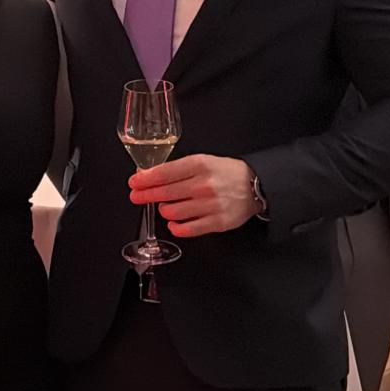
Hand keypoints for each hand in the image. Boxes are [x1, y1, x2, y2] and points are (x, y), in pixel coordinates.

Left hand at [129, 154, 259, 236]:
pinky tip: (173, 223)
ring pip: (172, 212)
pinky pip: (187, 230)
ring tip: (165, 207)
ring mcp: (210, 205)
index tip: (134, 182)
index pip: (164, 173)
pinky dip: (176, 227)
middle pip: (165, 193)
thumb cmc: (226, 172)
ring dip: (164, 210)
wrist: (255, 185)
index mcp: (199, 165)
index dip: (145, 179)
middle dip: (145, 195)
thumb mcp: (203, 161)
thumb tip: (150, 175)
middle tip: (136, 196)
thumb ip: (178, 168)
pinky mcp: (216, 222)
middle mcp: (203, 185)